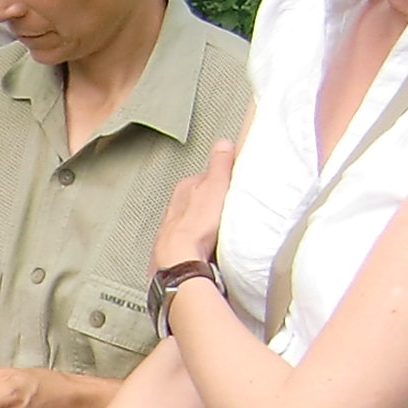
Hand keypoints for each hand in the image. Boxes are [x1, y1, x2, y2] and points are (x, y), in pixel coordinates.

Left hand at [153, 140, 235, 271]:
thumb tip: (223, 144)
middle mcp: (174, 209)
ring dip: (205, 225)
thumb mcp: (214, 187)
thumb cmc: (195, 227)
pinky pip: (191, 243)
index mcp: (184, 190)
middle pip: (197, 201)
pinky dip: (200, 244)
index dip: (221, 180)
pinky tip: (211, 249)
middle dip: (212, 204)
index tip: (234, 183)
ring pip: (192, 222)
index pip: (204, 177)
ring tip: (223, 231)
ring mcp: (173, 231)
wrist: (180, 264)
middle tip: (231, 209)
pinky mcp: (176, 252)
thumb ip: (219, 165)